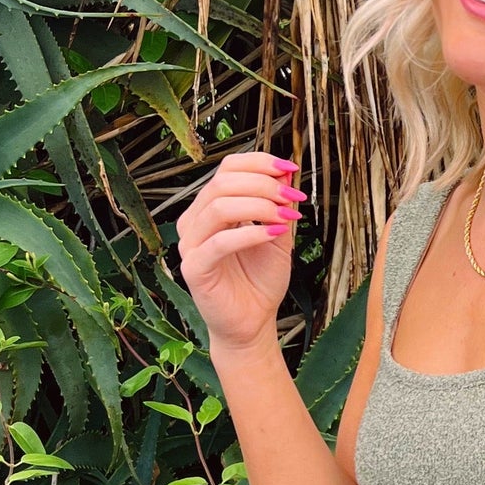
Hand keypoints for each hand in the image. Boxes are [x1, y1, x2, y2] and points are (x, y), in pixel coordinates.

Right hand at [176, 150, 304, 353]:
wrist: (253, 321)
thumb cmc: (260, 279)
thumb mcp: (277, 233)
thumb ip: (277, 204)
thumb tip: (285, 172)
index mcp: (210, 208)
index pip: (227, 168)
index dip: (259, 162)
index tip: (291, 169)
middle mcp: (195, 221)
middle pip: (222, 182)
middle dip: (264, 184)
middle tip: (293, 196)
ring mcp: (190, 245)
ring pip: (219, 206)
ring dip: (259, 206)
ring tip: (287, 217)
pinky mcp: (193, 268)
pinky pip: (219, 242)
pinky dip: (250, 233)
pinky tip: (275, 234)